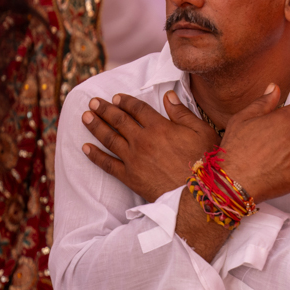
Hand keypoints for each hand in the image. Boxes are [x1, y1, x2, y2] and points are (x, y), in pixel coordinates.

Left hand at [81, 90, 218, 200]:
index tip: (116, 98)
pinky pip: (107, 164)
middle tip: (93, 102)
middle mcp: (143, 140)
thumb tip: (169, 96)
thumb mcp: (201, 131)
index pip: (137, 109)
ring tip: (85, 117)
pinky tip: (85, 148)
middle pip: (119, 120)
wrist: (198, 194)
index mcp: (160, 127)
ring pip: (109, 138)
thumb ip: (182, 113)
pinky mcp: (130, 177)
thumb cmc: (205, 161)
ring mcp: (134, 159)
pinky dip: (94, 155)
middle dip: (104, 109)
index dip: (126, 102)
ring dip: (95, 126)